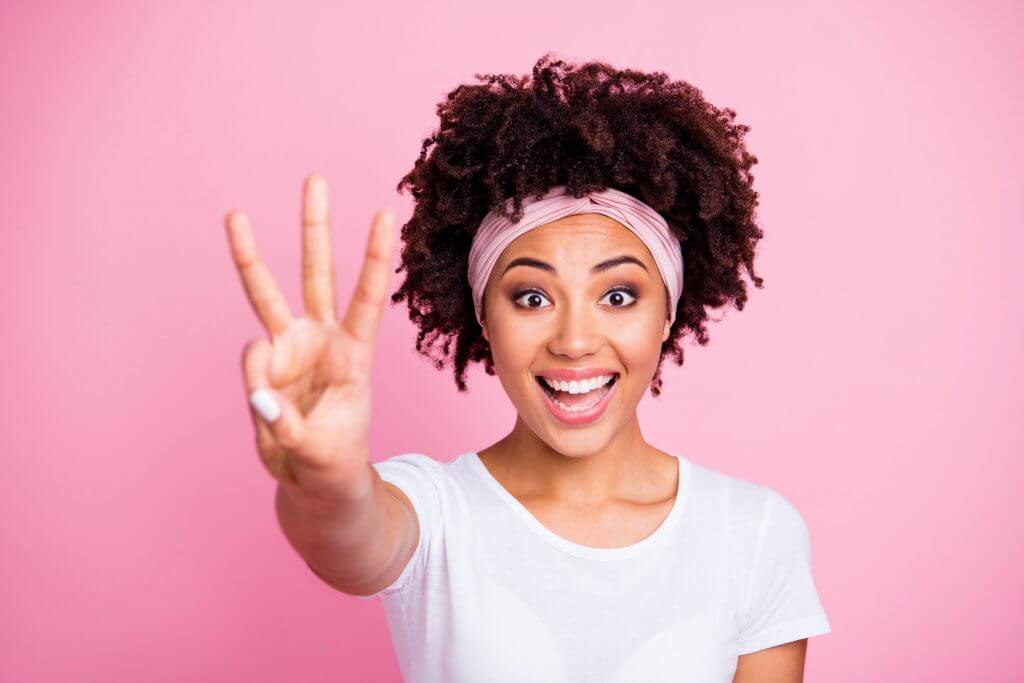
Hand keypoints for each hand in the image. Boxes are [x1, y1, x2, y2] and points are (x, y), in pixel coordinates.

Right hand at [225, 175, 395, 499]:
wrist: (315, 479)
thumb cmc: (332, 459)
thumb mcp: (320, 450)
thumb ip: (288, 424)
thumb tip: (258, 391)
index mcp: (354, 353)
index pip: (368, 296)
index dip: (375, 256)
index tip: (385, 213)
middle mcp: (322, 339)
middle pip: (317, 273)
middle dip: (315, 228)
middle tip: (314, 180)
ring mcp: (290, 347)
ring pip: (268, 293)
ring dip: (251, 254)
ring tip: (236, 214)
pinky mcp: (264, 365)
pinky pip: (251, 360)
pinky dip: (255, 387)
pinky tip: (272, 416)